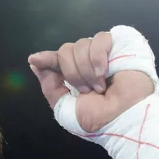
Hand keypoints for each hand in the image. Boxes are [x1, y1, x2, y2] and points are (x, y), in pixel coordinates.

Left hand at [28, 32, 155, 132]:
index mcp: (76, 76)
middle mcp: (88, 62)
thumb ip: (50, 86)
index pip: (57, 60)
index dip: (46, 58)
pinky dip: (98, 58)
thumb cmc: (98, 119)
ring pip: (80, 45)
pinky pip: (99, 39)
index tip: (34, 59)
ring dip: (86, 70)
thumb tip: (35, 62)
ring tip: (100, 87)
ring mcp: (103, 52)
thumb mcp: (65, 108)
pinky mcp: (120, 44)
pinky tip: (104, 73)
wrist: (124, 118)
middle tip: (86, 91)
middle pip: (65, 50)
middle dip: (72, 73)